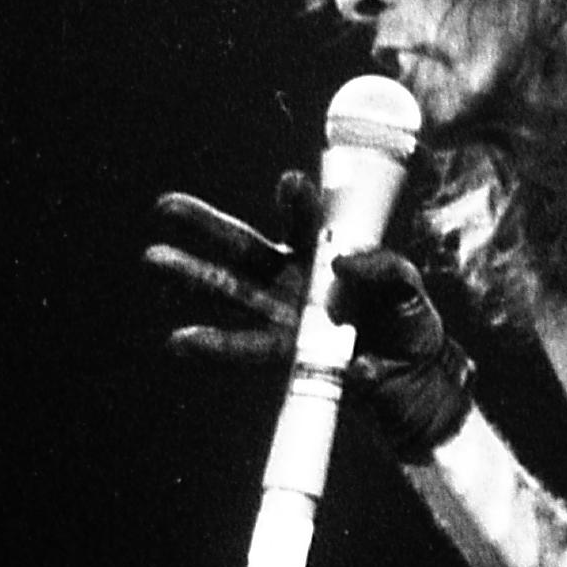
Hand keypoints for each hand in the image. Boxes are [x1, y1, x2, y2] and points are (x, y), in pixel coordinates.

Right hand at [147, 181, 478, 462]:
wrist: (412, 382)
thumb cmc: (409, 323)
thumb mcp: (410, 291)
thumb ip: (386, 268)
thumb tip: (341, 262)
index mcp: (326, 252)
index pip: (307, 220)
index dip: (298, 202)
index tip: (291, 184)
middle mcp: (295, 278)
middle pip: (246, 246)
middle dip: (205, 226)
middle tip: (164, 206)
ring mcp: (284, 315)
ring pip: (231, 290)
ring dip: (192, 277)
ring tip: (154, 259)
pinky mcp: (285, 354)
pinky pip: (245, 347)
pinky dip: (213, 344)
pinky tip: (178, 338)